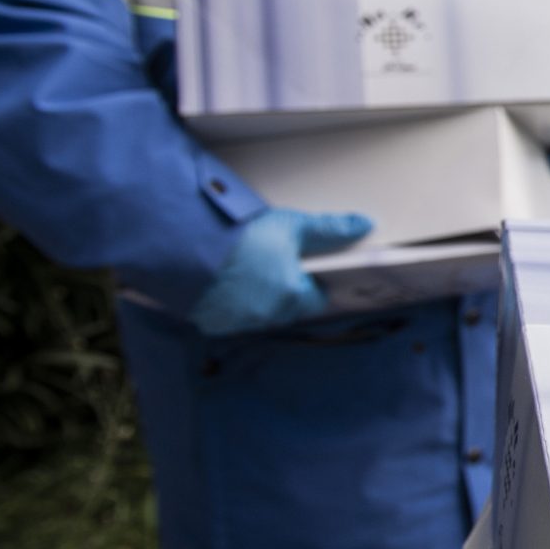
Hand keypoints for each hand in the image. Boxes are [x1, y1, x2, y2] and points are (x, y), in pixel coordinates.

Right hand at [191, 208, 372, 336]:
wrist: (185, 245)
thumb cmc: (240, 235)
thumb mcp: (291, 225)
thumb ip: (330, 229)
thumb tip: (364, 225)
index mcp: (292, 295)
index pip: (317, 299)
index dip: (314, 284)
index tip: (307, 270)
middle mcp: (267, 315)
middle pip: (288, 309)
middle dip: (286, 292)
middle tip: (275, 266)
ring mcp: (237, 322)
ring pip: (260, 315)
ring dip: (259, 300)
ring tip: (248, 272)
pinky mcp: (211, 323)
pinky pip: (230, 318)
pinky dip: (231, 305)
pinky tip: (226, 284)